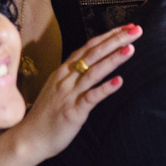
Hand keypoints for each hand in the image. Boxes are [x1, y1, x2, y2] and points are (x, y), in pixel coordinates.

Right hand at [16, 23, 141, 160]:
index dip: (108, 36)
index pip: (89, 47)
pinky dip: (105, 88)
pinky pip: (91, 97)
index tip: (125, 27)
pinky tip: (119, 81)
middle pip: (93, 53)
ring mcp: (69, 93)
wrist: (29, 137)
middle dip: (115, 40)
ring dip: (113, 58)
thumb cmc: (45, 115)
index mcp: (64, 71)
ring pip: (94, 71)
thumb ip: (72, 76)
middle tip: (135, 30)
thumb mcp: (57, 88)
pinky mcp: (73, 111)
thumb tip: (90, 66)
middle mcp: (66, 77)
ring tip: (130, 48)